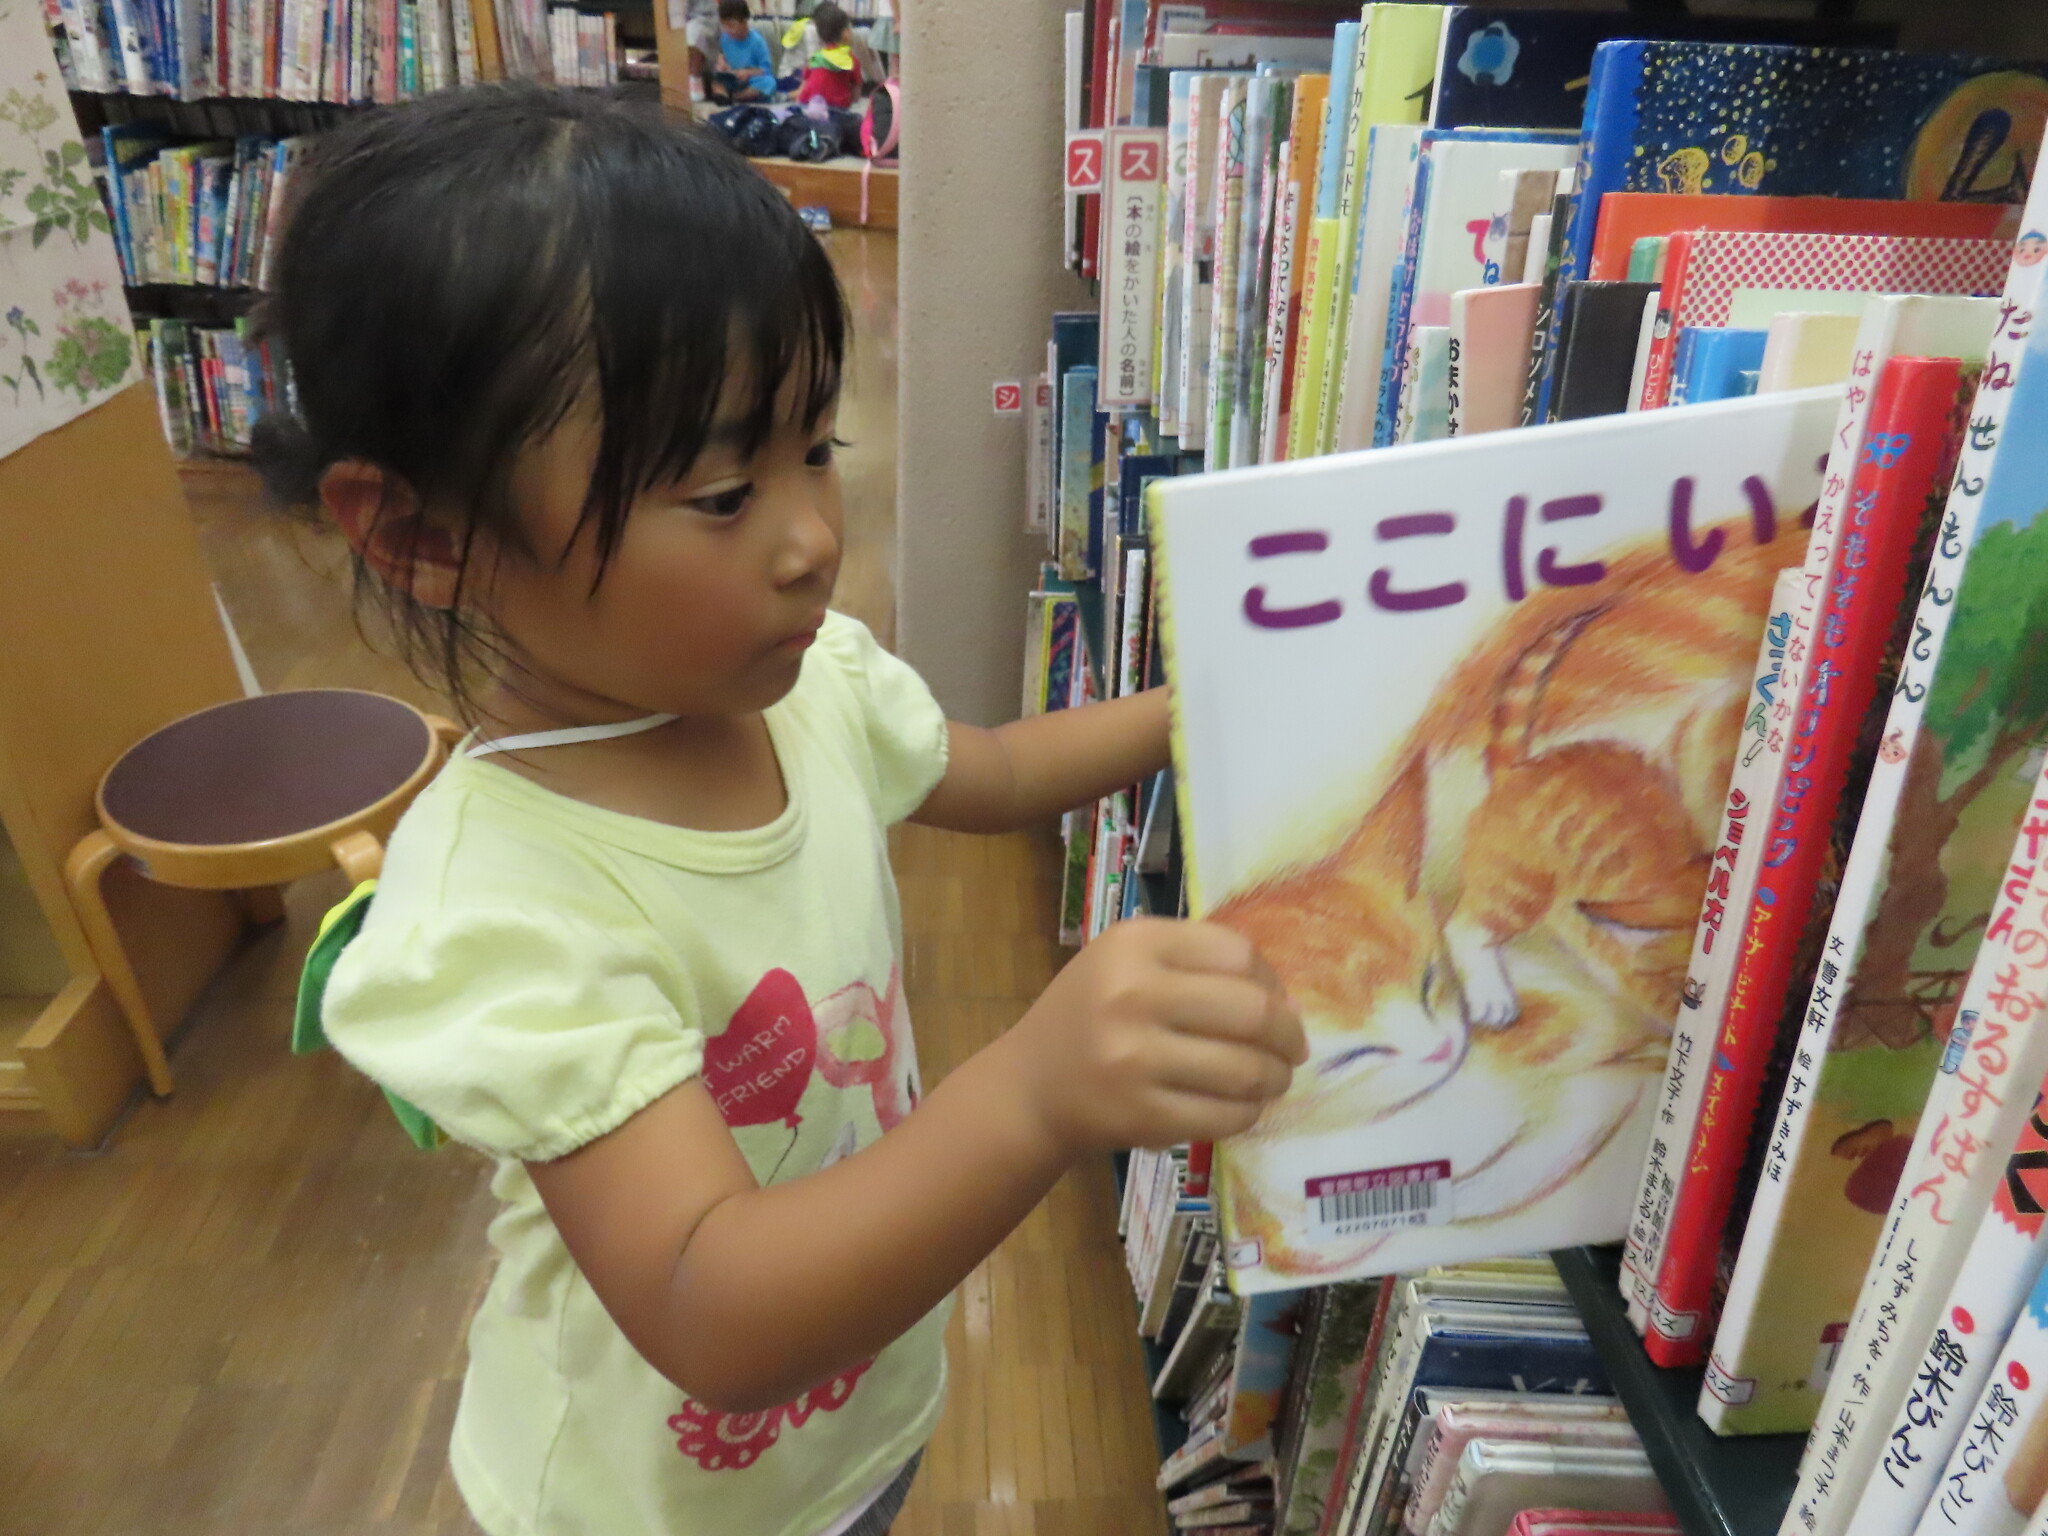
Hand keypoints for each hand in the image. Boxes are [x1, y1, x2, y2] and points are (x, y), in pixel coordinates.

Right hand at [1003, 917, 1306, 1153]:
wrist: (1031, 1086)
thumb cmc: (1090, 1014)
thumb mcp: (1127, 962)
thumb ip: (1198, 964)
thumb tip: (1287, 1002)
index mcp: (1133, 943)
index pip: (1238, 954)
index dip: (1273, 981)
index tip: (1279, 1002)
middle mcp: (1131, 994)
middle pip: (1251, 1011)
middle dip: (1288, 1035)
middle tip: (1293, 1049)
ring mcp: (1134, 1059)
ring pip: (1246, 1070)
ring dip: (1275, 1079)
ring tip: (1274, 1080)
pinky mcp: (1142, 1115)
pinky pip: (1225, 1115)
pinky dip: (1249, 1113)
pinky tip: (1244, 1106)